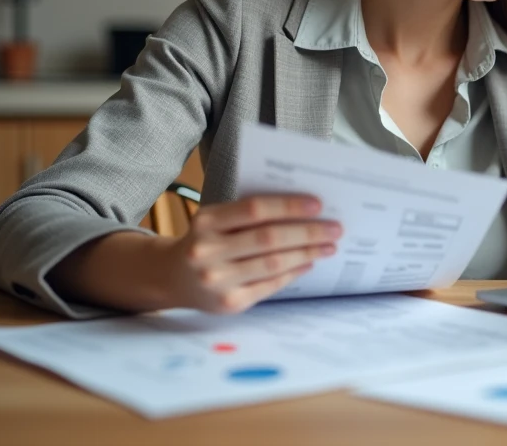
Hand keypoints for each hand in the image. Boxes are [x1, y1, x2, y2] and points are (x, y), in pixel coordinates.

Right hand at [159, 194, 341, 313]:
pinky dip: (293, 272)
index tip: (318, 204)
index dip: (288, 206)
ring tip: (328, 246)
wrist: (172, 277)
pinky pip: (270, 285)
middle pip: (268, 238)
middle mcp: (208, 251)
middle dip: (308, 232)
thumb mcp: (215, 220)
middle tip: (334, 228)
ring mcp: (218, 281)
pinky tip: (308, 263)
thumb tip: (303, 210)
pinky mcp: (229, 304)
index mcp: (206, 222)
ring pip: (273, 263)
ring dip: (307, 253)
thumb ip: (248, 214)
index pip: (254, 209)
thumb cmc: (205, 240)